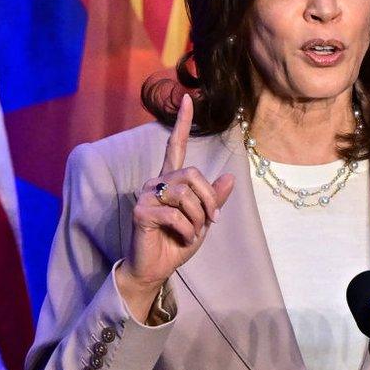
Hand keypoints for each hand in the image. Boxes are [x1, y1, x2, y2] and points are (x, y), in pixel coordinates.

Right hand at [117, 94, 234, 321]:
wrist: (154, 269)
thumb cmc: (176, 243)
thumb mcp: (203, 221)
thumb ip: (214, 199)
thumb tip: (230, 176)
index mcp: (170, 181)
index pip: (174, 146)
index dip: (181, 123)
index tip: (187, 99)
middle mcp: (156, 182)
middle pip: (192, 174)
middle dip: (209, 199)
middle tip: (212, 221)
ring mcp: (146, 195)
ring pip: (185, 193)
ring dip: (198, 217)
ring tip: (194, 233)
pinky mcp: (140, 212)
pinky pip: (174, 214)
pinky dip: (186, 230)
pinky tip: (182, 238)